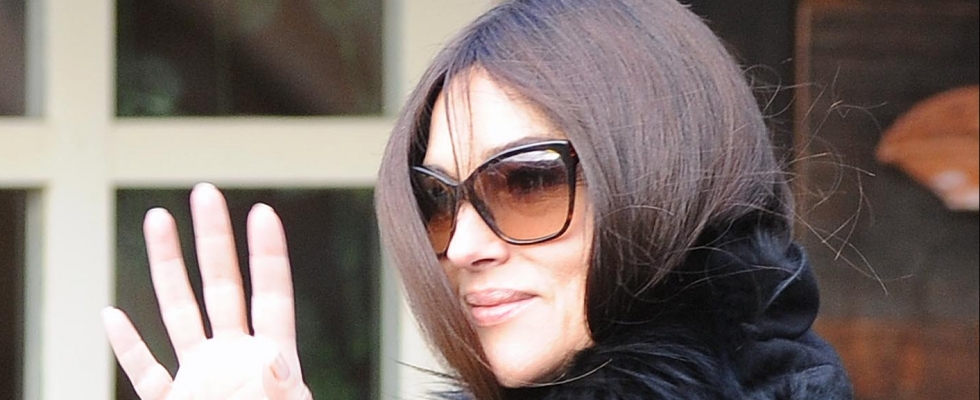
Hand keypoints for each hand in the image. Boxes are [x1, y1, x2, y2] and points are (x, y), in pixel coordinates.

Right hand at [102, 183, 312, 398]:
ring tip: (160, 219)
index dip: (267, 253)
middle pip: (221, 287)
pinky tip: (112, 315)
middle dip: (213, 238)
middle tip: (206, 192)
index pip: (271, 295)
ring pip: (178, 314)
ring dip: (167, 267)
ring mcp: (201, 380)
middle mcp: (233, 360)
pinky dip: (127, 347)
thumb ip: (278, 386)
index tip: (262, 212)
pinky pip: (145, 372)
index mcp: (270, 359)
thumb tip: (275, 360)